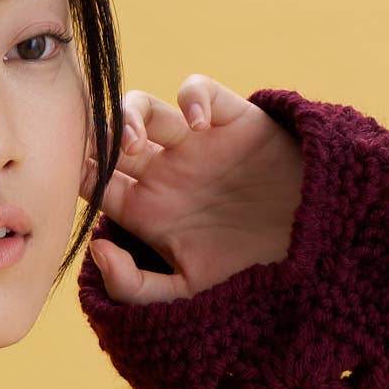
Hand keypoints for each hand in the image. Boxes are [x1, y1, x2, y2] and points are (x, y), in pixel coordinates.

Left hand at [79, 75, 305, 303]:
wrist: (315, 254)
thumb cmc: (250, 278)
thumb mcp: (187, 296)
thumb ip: (133, 286)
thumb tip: (96, 248)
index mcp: (147, 210)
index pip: (95, 181)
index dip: (78, 174)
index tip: (74, 181)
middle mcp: (166, 173)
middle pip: (111, 139)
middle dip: (95, 139)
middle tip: (97, 155)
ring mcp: (197, 145)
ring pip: (145, 109)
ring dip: (130, 116)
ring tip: (135, 143)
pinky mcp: (232, 121)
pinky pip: (198, 91)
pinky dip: (191, 99)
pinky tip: (197, 127)